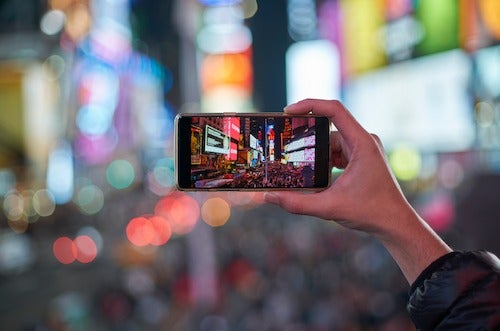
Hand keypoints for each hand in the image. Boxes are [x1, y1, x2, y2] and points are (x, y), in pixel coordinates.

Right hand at [264, 99, 450, 282]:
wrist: (395, 225)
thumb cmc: (371, 213)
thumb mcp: (329, 207)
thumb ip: (297, 203)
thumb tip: (268, 198)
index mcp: (362, 143)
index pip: (334, 110)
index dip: (310, 105)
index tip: (288, 111)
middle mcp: (364, 141)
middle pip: (328, 129)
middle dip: (305, 137)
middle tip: (282, 143)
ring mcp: (363, 149)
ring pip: (330, 143)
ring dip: (313, 153)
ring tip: (293, 163)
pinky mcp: (360, 159)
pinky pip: (336, 152)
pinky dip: (322, 161)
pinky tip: (310, 174)